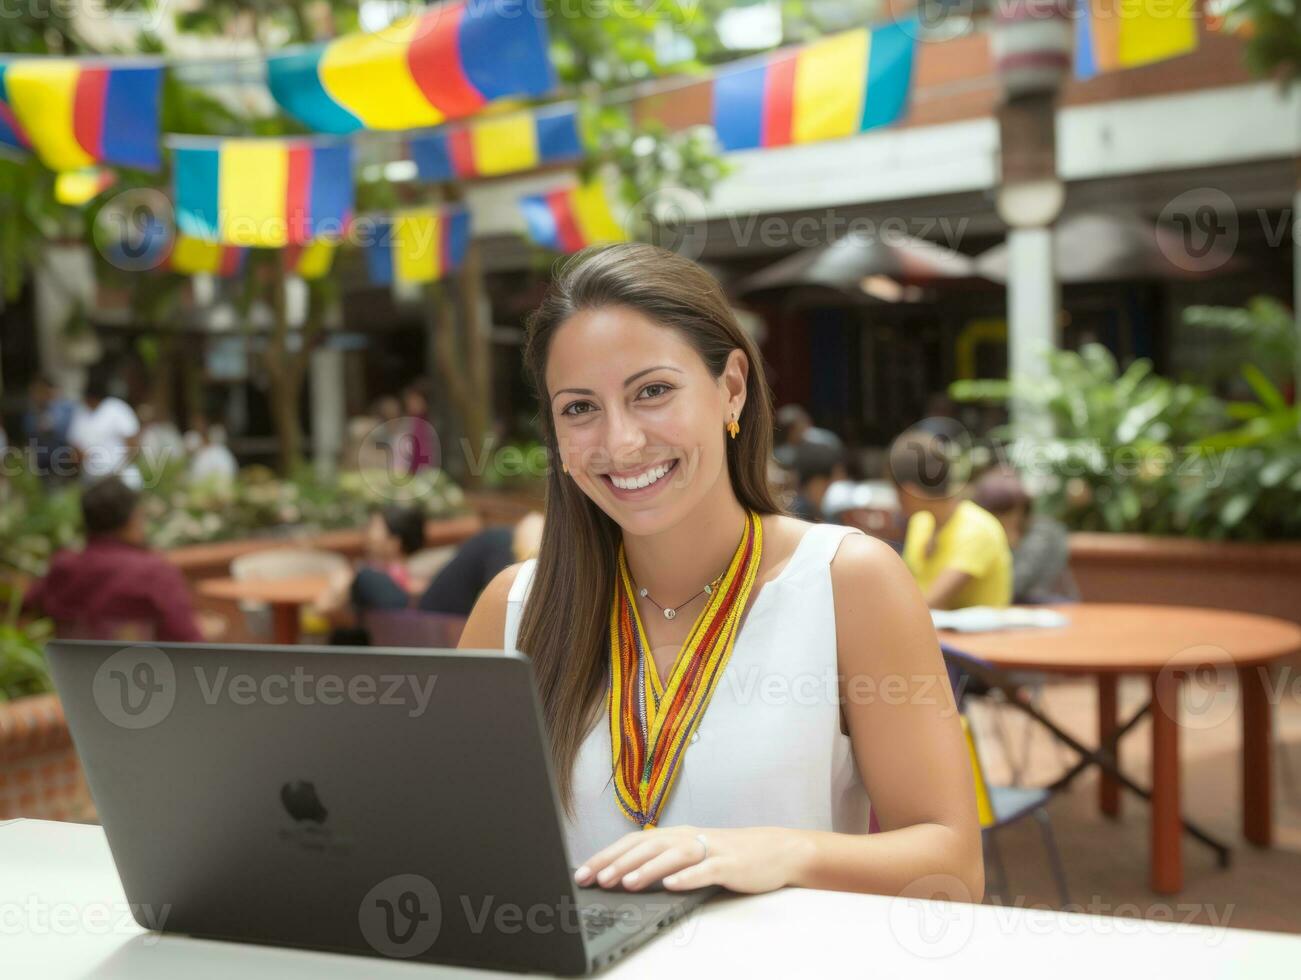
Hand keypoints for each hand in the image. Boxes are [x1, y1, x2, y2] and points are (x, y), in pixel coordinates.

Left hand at [573, 825, 808, 894]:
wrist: (775, 850)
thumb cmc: (728, 856)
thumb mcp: (692, 855)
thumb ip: (663, 861)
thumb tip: (623, 875)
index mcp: (676, 835)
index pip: (632, 843)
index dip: (606, 856)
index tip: (582, 873)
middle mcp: (688, 837)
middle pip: (647, 846)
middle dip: (618, 863)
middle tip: (595, 879)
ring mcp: (709, 849)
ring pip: (673, 855)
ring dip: (647, 869)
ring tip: (625, 882)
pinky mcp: (729, 864)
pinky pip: (705, 870)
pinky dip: (687, 877)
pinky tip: (671, 886)